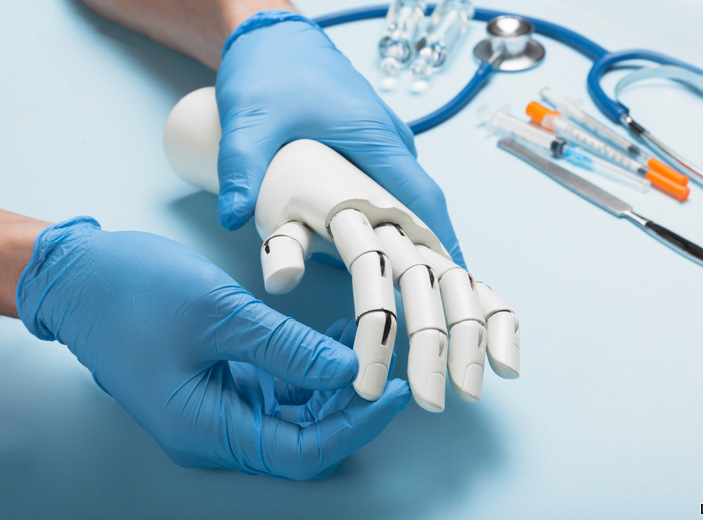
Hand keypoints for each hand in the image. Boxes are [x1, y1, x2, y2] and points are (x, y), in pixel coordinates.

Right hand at [16, 217, 409, 479]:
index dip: (356, 427)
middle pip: (303, 438)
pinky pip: (278, 390)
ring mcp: (218, 408)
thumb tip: (350, 370)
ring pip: (295, 415)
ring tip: (362, 338)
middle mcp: (214, 430)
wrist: (79, 276)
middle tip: (386, 361)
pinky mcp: (221, 383)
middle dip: (350, 404)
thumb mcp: (220, 315)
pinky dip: (309, 368)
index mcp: (207, 429)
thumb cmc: (133, 293)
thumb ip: (287, 348)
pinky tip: (331, 335)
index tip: (394, 392)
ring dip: (333, 384)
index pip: (302, 452)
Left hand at [215, 10, 464, 266]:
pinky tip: (354, 235)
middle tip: (398, 288)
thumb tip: (236, 219)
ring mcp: (380, 141)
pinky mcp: (365, 143)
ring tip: (372, 271)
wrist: (271, 34)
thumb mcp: (250, 119)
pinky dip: (376, 213)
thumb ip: (241, 168)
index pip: (423, 197)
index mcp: (377, 137)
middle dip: (413, 249)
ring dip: (391, 233)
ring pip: (398, 196)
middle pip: (414, 205)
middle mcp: (389, 141)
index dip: (440, 239)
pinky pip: (382, 185)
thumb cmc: (270, 68)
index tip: (451, 275)